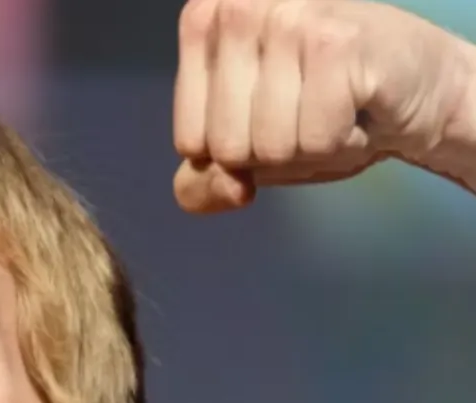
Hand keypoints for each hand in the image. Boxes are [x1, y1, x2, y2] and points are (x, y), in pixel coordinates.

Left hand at [172, 0, 474, 213]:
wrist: (409, 90)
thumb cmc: (317, 112)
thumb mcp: (244, 154)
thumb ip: (203, 183)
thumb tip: (228, 188)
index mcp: (204, 22)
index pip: (190, 141)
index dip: (232, 156)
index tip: (267, 117)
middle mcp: (239, 6)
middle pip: (227, 147)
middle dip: (272, 154)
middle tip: (306, 112)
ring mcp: (288, 17)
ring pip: (269, 146)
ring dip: (309, 148)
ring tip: (333, 107)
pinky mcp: (336, 40)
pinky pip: (314, 140)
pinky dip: (341, 141)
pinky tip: (358, 105)